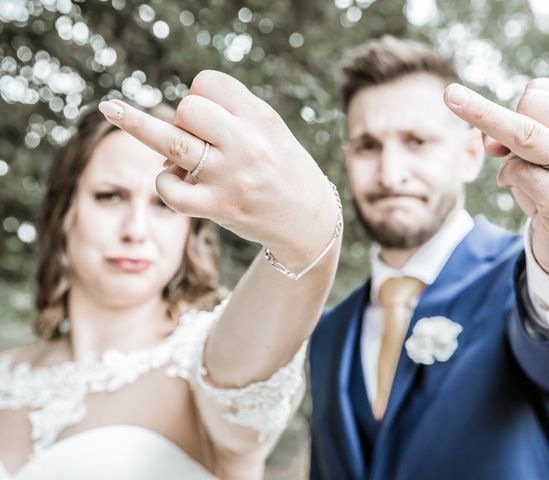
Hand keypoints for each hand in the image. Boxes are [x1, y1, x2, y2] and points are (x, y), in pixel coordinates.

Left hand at [99, 70, 338, 269]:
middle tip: (198, 139)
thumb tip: (174, 118)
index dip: (200, 95)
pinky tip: (173, 180)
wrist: (308, 220)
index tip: (212, 116)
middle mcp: (245, 145)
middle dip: (183, 118)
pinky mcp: (218, 208)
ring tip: (109, 109)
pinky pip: (171, 190)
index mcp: (260, 119)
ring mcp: (230, 178)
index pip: (209, 83)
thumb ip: (232, 112)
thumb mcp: (270, 129)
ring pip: (172, 141)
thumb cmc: (283, 168)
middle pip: (188, 108)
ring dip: (136, 124)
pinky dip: (164, 182)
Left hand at [444, 79, 548, 292]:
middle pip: (530, 103)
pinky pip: (519, 172)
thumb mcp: (538, 148)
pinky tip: (529, 197)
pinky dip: (508, 180)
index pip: (537, 90)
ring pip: (523, 135)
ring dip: (507, 157)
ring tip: (523, 177)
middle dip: (503, 127)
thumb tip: (490, 139)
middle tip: (509, 155)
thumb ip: (512, 129)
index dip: (513, 112)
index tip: (518, 137)